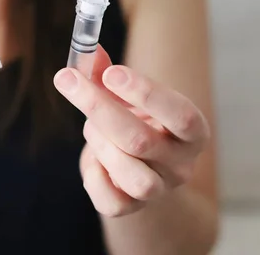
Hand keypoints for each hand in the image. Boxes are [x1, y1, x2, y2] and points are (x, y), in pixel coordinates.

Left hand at [54, 45, 209, 216]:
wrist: (134, 167)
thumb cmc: (132, 122)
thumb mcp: (123, 96)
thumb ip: (105, 74)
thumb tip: (87, 51)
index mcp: (191, 132)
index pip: (180, 114)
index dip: (146, 93)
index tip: (111, 72)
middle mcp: (181, 164)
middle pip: (141, 141)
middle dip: (99, 107)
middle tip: (68, 80)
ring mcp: (159, 190)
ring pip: (132, 175)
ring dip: (100, 144)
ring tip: (91, 128)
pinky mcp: (132, 208)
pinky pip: (112, 202)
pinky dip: (94, 176)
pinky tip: (93, 158)